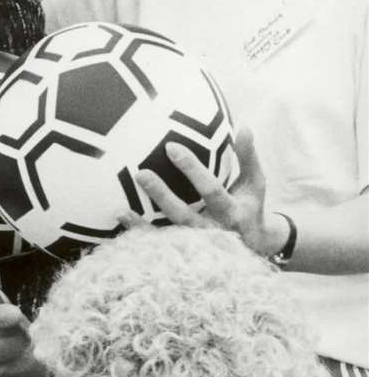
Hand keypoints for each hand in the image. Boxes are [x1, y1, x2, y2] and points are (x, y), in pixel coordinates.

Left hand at [134, 128, 285, 256]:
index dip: (192, 170)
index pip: (210, 189)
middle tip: (140, 173)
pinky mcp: (184, 250)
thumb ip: (248, 157)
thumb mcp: (255, 183)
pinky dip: (139, 230)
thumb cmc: (250, 206)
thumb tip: (245, 126)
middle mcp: (214, 230)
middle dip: (162, 194)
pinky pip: (158, 242)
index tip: (171, 147)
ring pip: (168, 232)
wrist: (256, 246)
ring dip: (144, 221)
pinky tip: (120, 214)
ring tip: (122, 203)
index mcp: (232, 211)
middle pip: (184, 214)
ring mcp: (197, 243)